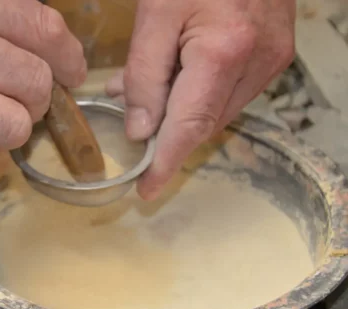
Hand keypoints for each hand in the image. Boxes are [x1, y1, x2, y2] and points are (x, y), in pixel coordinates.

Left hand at [105, 0, 294, 199]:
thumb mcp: (154, 15)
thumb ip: (144, 75)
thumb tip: (140, 130)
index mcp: (223, 51)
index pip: (189, 126)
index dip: (166, 163)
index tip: (147, 190)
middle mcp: (256, 63)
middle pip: (204, 122)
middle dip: (167, 134)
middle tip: (135, 130)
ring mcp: (271, 60)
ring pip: (217, 111)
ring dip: (181, 114)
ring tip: (145, 97)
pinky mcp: (274, 54)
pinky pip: (231, 93)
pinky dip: (200, 97)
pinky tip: (175, 82)